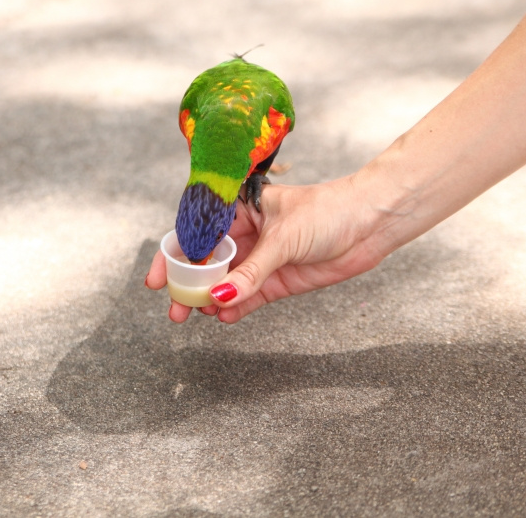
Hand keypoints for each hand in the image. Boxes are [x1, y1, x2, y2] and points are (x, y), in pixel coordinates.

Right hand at [144, 175, 387, 322]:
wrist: (370, 223)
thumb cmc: (327, 212)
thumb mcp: (283, 239)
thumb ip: (252, 272)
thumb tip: (220, 298)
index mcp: (239, 208)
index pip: (196, 232)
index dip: (173, 256)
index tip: (155, 279)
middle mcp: (246, 233)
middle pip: (206, 263)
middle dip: (188, 286)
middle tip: (175, 310)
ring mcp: (262, 258)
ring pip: (225, 283)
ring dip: (209, 300)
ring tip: (199, 315)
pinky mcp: (278, 280)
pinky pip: (248, 297)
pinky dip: (235, 308)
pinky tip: (224, 318)